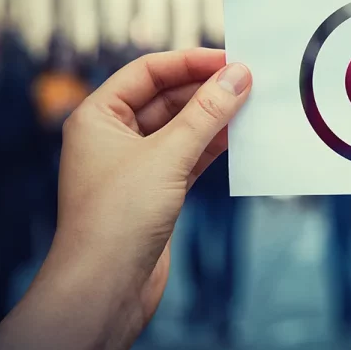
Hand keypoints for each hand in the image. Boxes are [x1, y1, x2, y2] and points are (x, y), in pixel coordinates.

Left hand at [49, 49, 250, 324]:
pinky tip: (240, 137)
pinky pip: (188, 156)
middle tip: (249, 81)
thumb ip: (206, 113)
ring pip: (181, 128)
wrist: (104, 290)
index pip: (147, 72)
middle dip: (206, 89)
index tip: (231, 59)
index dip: (189, 61)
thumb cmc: (118, 218)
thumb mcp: (167, 155)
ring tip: (251, 105)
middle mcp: (113, 137)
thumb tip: (238, 75)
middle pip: (166, 97)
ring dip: (213, 117)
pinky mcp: (155, 193)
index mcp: (98, 117)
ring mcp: (135, 166)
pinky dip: (212, 146)